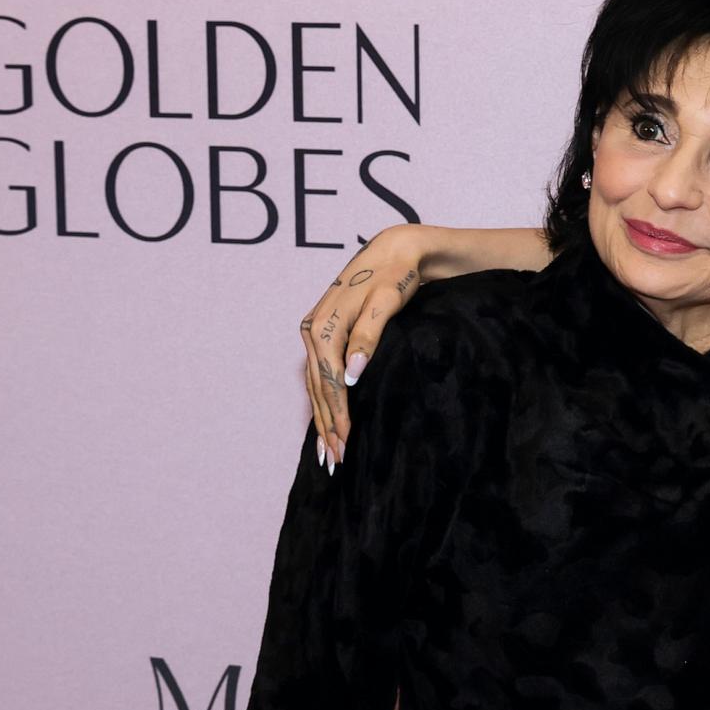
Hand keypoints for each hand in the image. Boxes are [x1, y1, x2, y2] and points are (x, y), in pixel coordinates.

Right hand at [299, 224, 425, 469]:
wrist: (396, 249)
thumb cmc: (396, 273)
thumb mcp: (386, 300)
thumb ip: (369, 335)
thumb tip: (351, 374)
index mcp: (324, 324)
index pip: (329, 380)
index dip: (338, 413)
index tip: (348, 441)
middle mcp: (313, 329)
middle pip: (317, 387)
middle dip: (327, 425)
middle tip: (337, 460)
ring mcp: (315, 332)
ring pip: (314, 385)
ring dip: (321, 419)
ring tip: (329, 453)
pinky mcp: (323, 333)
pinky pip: (318, 375)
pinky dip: (321, 401)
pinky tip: (327, 422)